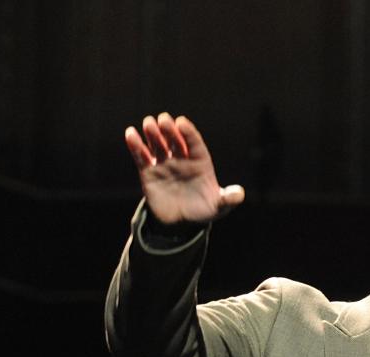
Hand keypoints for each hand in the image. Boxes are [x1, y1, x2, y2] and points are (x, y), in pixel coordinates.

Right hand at [124, 112, 244, 224]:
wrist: (181, 223)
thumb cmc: (203, 210)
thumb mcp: (218, 207)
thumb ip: (228, 199)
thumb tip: (239, 194)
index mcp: (200, 162)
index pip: (194, 144)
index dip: (188, 133)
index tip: (181, 123)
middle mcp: (182, 159)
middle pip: (175, 140)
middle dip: (169, 130)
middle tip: (163, 120)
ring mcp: (165, 164)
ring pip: (158, 145)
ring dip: (152, 134)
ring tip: (148, 123)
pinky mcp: (149, 172)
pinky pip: (142, 157)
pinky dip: (136, 146)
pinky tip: (130, 134)